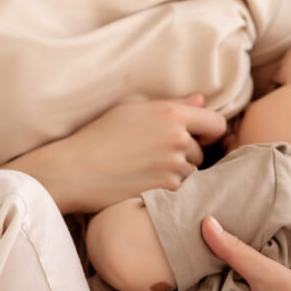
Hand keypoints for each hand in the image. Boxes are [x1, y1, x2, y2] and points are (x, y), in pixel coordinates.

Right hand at [8, 94, 225, 214]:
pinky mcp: (165, 190)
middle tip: (155, 155)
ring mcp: (173, 166)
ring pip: (192, 172)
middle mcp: (177, 138)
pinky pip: (180, 190)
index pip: (216, 123)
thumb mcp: (134, 109)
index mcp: (171, 114)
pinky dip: (166, 188)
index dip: (208, 131)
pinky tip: (143, 182)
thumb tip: (202, 100)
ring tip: (146, 169)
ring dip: (177, 172)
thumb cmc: (100, 135)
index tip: (196, 136)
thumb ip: (173, 104)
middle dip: (186, 153)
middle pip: (202, 151)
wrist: (75, 170)